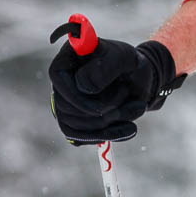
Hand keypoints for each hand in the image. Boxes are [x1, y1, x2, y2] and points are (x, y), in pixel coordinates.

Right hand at [48, 24, 182, 143]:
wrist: (138, 78)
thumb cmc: (128, 63)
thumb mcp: (125, 58)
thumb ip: (106, 67)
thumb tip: (83, 86)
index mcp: (67, 59)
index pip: (57, 77)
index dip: (77, 97)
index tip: (102, 108)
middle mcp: (61, 82)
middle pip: (66, 108)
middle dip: (102, 113)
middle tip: (136, 104)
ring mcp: (64, 104)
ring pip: (74, 126)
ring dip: (109, 125)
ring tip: (138, 107)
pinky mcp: (74, 122)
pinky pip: (80, 138)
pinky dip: (107, 136)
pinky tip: (129, 128)